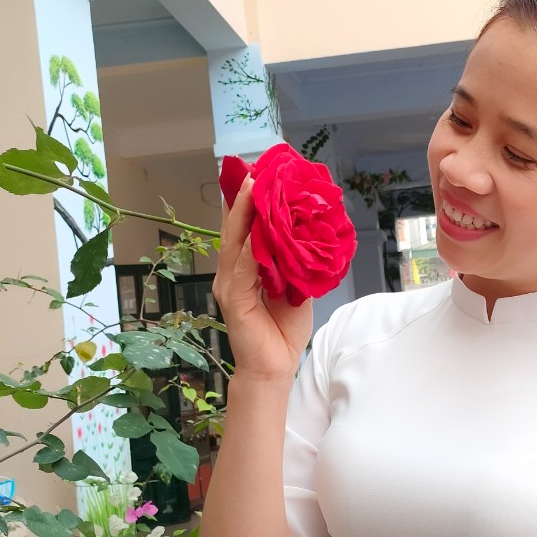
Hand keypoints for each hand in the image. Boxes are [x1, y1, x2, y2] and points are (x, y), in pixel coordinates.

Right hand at [212, 174, 311, 382]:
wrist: (274, 368)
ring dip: (243, 213)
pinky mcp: (233, 302)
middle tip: (251, 168)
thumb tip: (307, 233)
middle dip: (241, 197)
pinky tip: (256, 233)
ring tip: (251, 187)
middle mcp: (232, 272)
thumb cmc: (283, 328)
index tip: (257, 172)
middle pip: (234, 227)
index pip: (244, 227)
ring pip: (235, 242)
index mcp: (244, 267)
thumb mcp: (295, 287)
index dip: (247, 200)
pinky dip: (250, 250)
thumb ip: (294, 261)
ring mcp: (229, 286)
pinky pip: (243, 271)